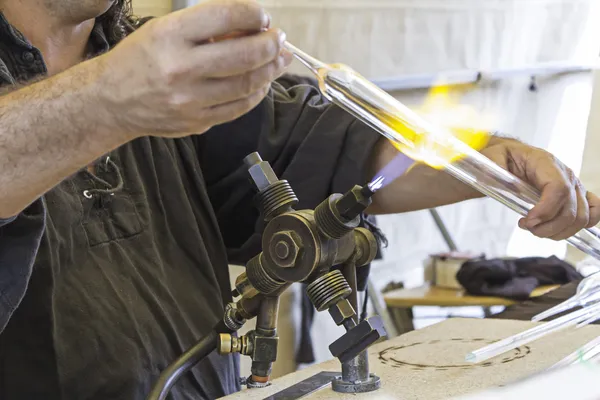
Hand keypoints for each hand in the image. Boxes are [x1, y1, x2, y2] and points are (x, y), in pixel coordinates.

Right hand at [98, 0, 291, 137]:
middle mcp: (180, 68)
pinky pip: (239, 107)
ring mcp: (190, 100)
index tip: (263, 16)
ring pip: (247, 84)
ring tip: (279, 58)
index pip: (225, 16)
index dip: (253, 14)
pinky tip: (262, 82)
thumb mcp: (164, 29)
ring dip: (271, 69)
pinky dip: (257, 92)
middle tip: (279, 39)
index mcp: (169, 36)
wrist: (111, 101)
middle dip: (271, 44)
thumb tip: (251, 27)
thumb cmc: (140, 59)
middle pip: (244, 55)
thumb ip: (205, 28)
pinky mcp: (197, 121)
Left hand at [481, 137, 599, 239]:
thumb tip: (509, 186)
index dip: (546, 210)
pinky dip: (577, 227)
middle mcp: (566, 173)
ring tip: (535, 229)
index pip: (559, 188)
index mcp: (545, 162)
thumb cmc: (501, 157)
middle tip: (525, 226)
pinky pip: (592, 213)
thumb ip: (496, 170)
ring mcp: (574, 186)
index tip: (526, 221)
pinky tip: (556, 229)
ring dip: (558, 231)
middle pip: (572, 209)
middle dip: (547, 227)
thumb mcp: (491, 158)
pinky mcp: (575, 197)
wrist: (509, 156)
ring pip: (581, 217)